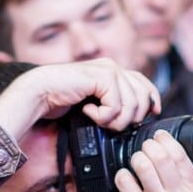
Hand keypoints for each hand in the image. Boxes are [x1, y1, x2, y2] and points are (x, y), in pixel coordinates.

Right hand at [0, 58, 161, 141]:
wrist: (41, 93)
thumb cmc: (64, 100)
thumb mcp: (96, 104)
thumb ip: (114, 103)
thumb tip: (138, 117)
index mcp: (114, 72)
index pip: (144, 84)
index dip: (152, 100)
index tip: (151, 114)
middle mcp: (113, 68)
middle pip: (143, 96)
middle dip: (132, 117)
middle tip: (110, 124)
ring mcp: (108, 69)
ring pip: (131, 104)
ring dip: (115, 120)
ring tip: (98, 120)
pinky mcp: (102, 75)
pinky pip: (116, 105)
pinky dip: (103, 116)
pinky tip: (88, 112)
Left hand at [115, 131, 192, 191]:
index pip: (181, 156)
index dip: (167, 141)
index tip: (160, 138)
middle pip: (161, 156)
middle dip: (149, 145)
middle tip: (145, 146)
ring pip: (143, 166)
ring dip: (136, 158)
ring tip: (135, 161)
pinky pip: (126, 184)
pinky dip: (122, 176)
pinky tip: (124, 178)